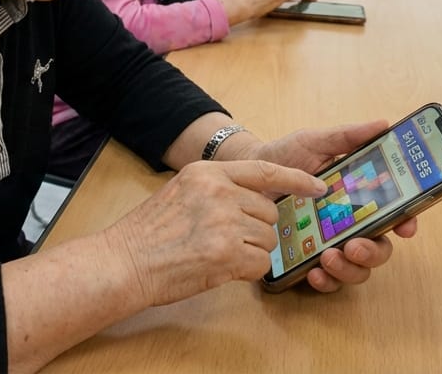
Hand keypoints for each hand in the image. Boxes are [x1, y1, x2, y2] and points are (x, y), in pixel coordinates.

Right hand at [104, 160, 323, 306]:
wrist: (124, 262)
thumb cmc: (148, 234)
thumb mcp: (181, 192)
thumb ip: (217, 190)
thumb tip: (254, 202)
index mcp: (208, 173)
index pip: (264, 170)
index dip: (296, 179)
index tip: (317, 186)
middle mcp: (219, 192)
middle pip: (268, 212)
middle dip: (256, 230)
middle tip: (226, 241)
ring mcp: (224, 222)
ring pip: (267, 240)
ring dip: (250, 252)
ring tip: (216, 255)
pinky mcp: (226, 254)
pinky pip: (260, 264)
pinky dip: (246, 271)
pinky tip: (219, 269)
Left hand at [231, 121, 418, 291]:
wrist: (248, 173)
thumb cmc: (285, 156)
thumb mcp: (315, 142)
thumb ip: (347, 137)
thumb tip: (383, 124)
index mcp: (359, 197)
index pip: (393, 213)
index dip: (406, 222)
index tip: (405, 228)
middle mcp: (350, 224)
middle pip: (380, 248)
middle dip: (373, 253)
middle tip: (354, 246)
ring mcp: (332, 244)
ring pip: (358, 270)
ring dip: (350, 269)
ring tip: (330, 257)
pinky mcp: (309, 260)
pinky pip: (328, 281)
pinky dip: (326, 281)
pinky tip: (314, 273)